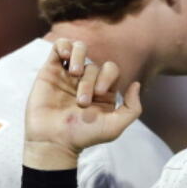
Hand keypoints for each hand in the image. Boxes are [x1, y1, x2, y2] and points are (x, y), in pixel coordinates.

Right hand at [24, 39, 141, 168]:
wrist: (53, 141)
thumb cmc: (83, 136)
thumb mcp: (114, 127)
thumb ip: (132, 108)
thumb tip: (136, 84)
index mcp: (102, 92)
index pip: (111, 69)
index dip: (108, 76)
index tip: (99, 94)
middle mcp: (86, 81)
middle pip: (94, 66)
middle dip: (90, 81)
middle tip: (81, 102)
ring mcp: (67, 75)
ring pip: (79, 49)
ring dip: (80, 57)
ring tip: (74, 74)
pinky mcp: (50, 71)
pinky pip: (59, 47)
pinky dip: (64, 46)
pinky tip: (65, 57)